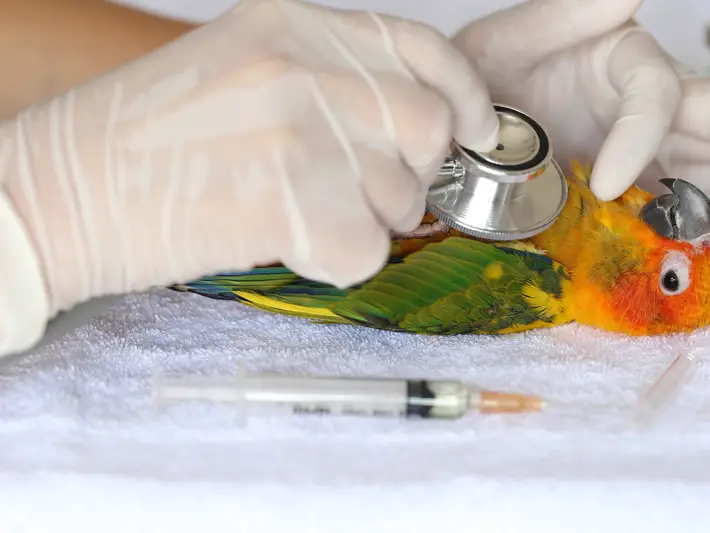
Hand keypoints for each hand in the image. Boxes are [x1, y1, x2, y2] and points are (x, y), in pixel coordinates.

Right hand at [0, 0, 500, 351]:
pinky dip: (332, 261)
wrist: (60, 190)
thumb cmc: (147, 142)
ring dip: (361, 221)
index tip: (473, 131)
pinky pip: (365, 251)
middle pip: (427, 131)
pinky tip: (279, 242)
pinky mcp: (287, 199)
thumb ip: (333, 84)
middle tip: (347, 193)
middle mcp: (303, 64)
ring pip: (401, 199)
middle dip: (403, 177)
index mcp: (295, 24)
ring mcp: (298, 127)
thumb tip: (415, 129)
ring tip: (289, 213)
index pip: (423, 50)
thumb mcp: (244, 72)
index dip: (464, 96)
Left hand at [452, 0, 709, 210]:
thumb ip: (564, 14)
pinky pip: (682, 202)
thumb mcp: (510, 41)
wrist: (463, 122)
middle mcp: (647, 104)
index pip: (655, 96)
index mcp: (623, 61)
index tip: (606, 183)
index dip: (639, 137)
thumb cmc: (486, 73)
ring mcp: (647, 148)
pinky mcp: (635, 185)